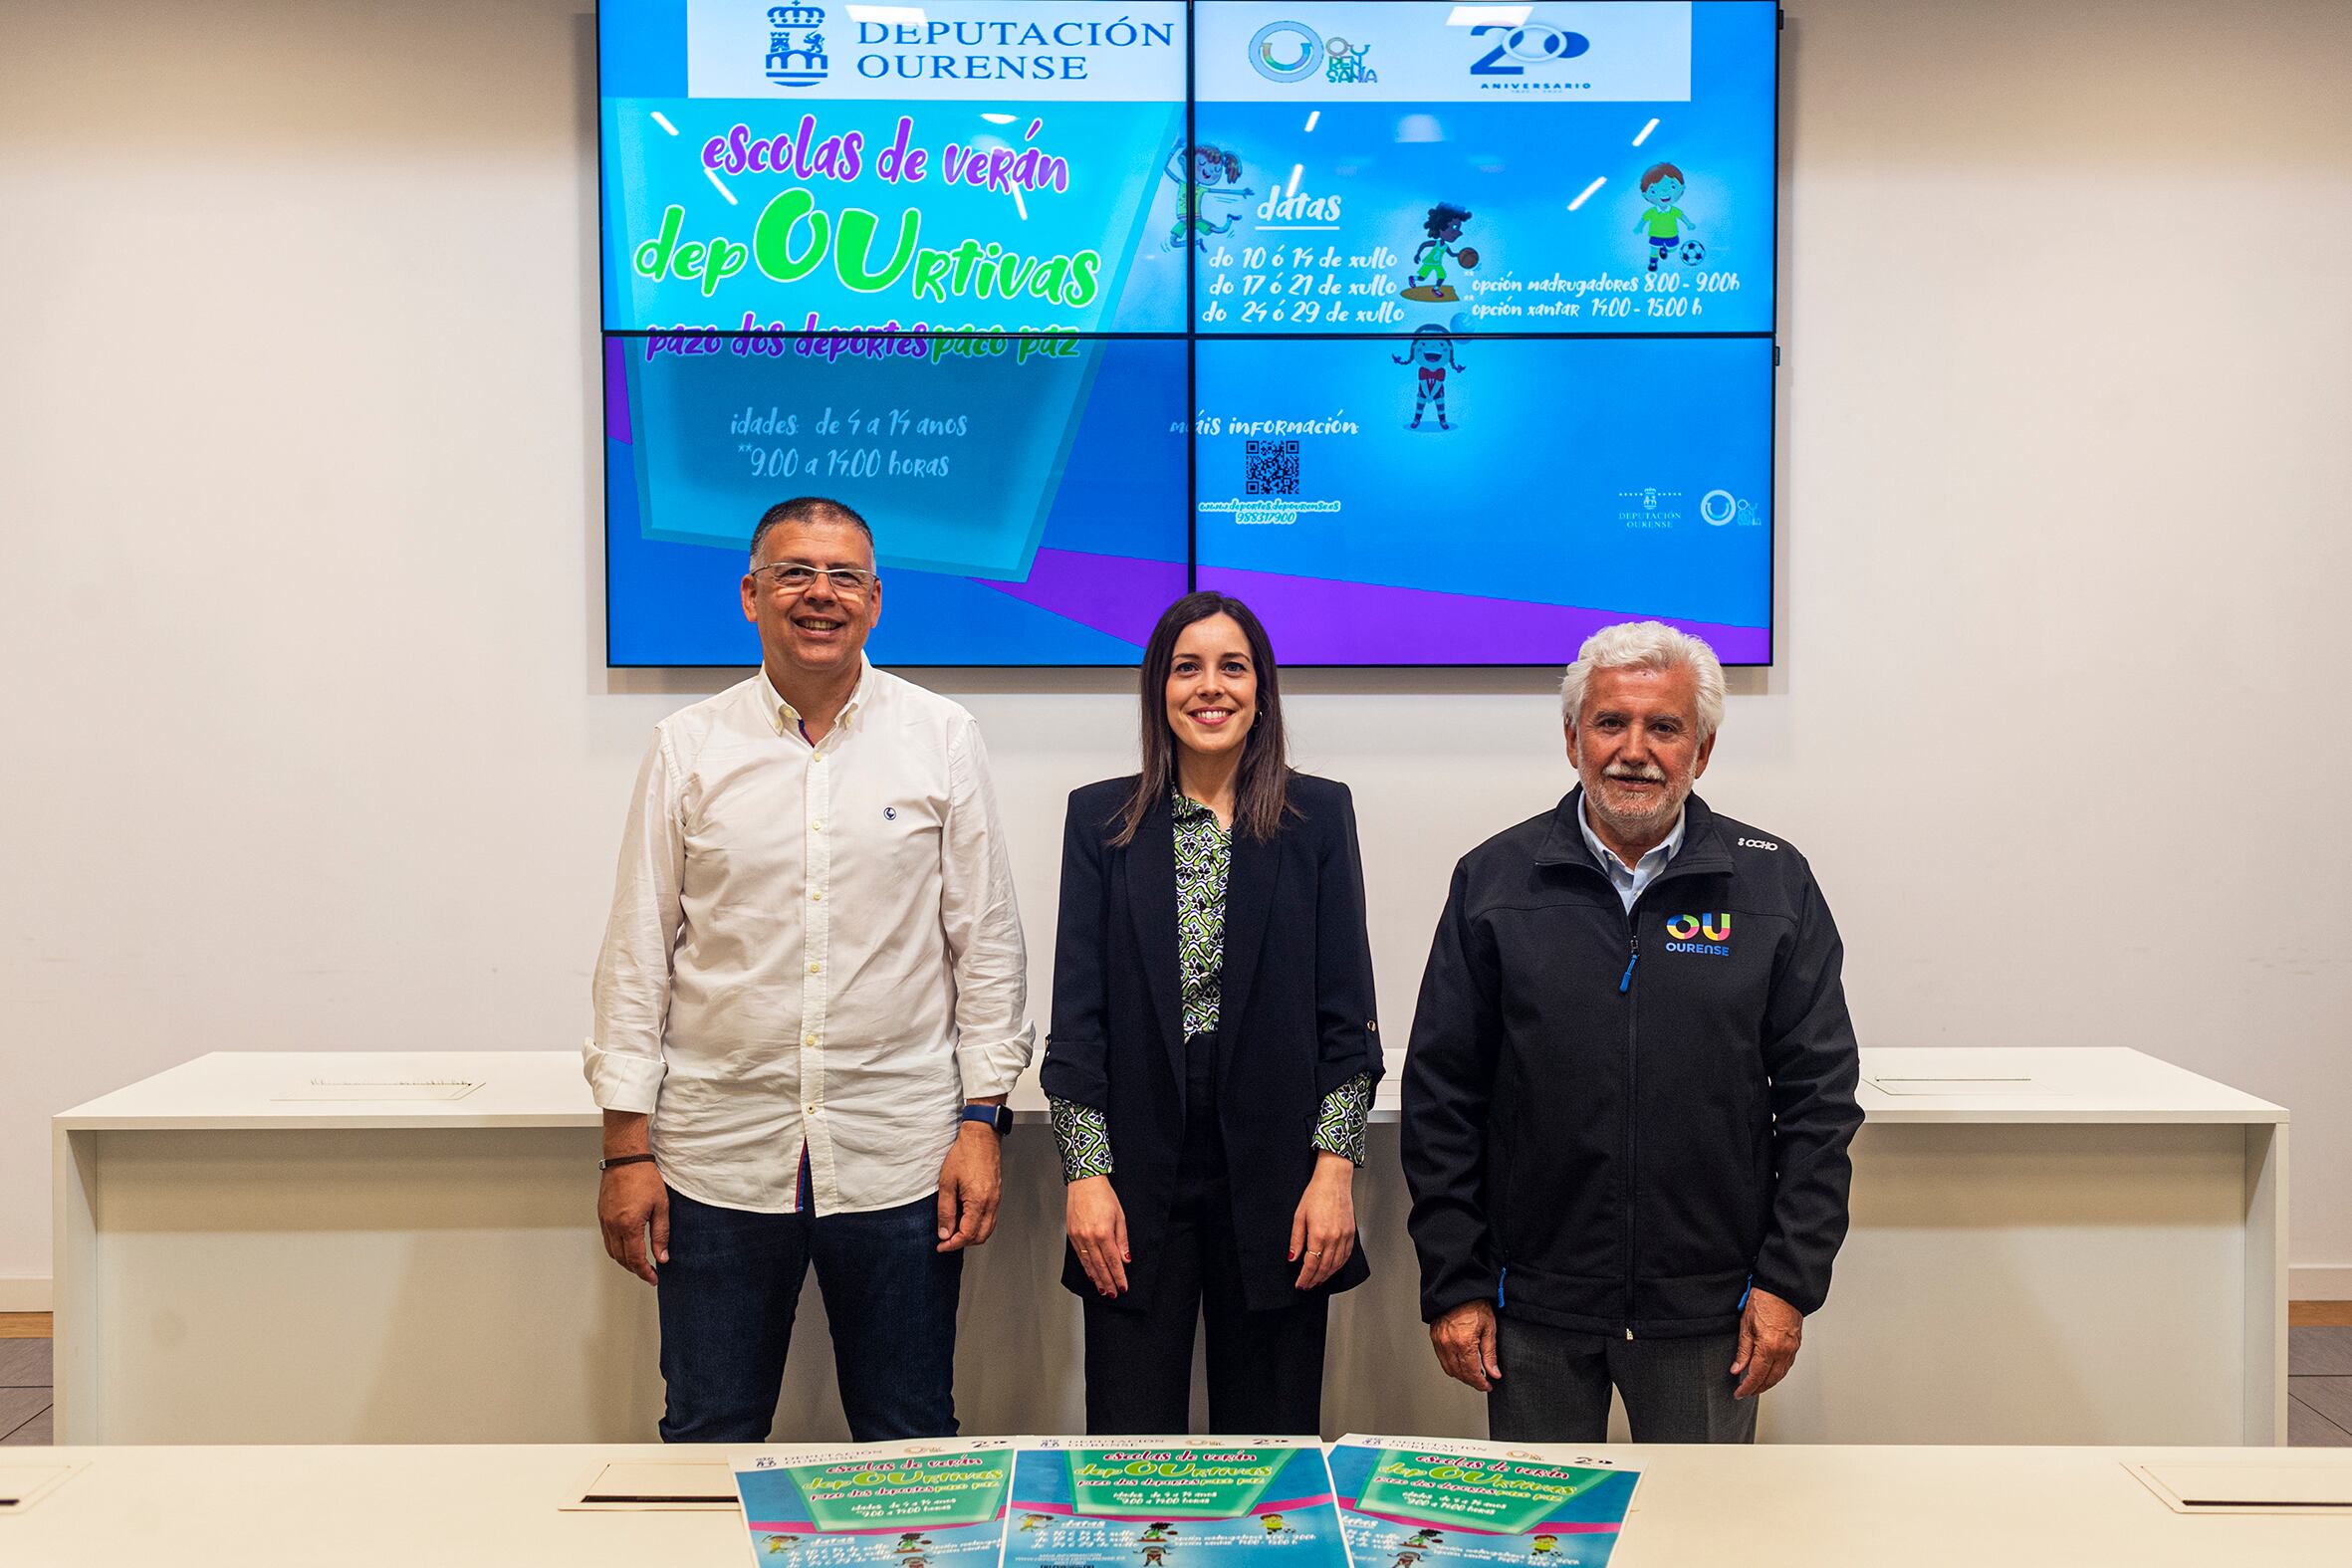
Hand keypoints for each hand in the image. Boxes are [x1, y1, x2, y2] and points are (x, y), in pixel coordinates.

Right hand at [597, 1161, 667, 1284]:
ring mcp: (605, 1220)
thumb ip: (661, 1234)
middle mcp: (613, 1226)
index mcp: (629, 1225)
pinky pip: (607, 1239)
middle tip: (649, 1273)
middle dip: (635, 1269)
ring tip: (640, 1263)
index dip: (645, 1273)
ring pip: (612, 1251)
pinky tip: (627, 1247)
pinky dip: (616, 1249)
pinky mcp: (602, 1214)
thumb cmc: (645, 1178)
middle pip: (622, 1259)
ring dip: (625, 1261)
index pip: (636, 1259)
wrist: (626, 1158)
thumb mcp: (661, 1206)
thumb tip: (662, 1257)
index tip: (654, 1279)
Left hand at [934, 1123, 1002, 1251]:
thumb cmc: (965, 1154)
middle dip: (963, 1242)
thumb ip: (945, 1211)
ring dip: (971, 1235)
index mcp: (978, 1201)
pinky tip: (965, 1218)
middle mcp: (991, 1203)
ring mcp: (996, 1199)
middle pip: (981, 1236)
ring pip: (987, 1229)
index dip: (953, 1244)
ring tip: (954, 1230)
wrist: (981, 1137)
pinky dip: (978, 1225)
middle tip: (946, 1240)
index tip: (942, 1245)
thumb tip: (944, 1232)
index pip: (967, 1234)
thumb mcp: (947, 1183)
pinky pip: (990, 1218)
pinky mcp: (996, 1195)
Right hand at [1065, 1175, 1129, 1296]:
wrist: (1085, 1183)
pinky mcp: (1071, 1235)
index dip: (1119, 1276)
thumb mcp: (1120, 1216)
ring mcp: (1079, 1237)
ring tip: (1103, 1290)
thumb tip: (1125, 1258)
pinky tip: (1091, 1275)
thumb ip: (1122, 1240)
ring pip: (1089, 1264)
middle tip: (1113, 1294)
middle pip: (1100, 1266)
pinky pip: (1080, 1257)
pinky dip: (1086, 1268)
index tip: (1123, 1287)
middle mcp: (1089, 1238)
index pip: (1113, 1261)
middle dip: (1108, 1282)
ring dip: (1096, 1279)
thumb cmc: (1103, 1196)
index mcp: (1104, 1233)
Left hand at [1288, 1152, 1355, 1289]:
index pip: (1311, 1264)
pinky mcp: (1351, 1234)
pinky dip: (1338, 1266)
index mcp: (1319, 1235)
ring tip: (1318, 1281)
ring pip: (1336, 1265)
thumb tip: (1292, 1257)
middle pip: (1324, 1268)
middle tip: (1307, 1286)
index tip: (1300, 1283)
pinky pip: (1346, 1256)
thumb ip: (1296, 1240)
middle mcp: (1334, 1238)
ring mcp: (1344, 1237)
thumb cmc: (1316, 1194)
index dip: (1304, 1277)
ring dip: (1326, 1276)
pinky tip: (1332, 1269)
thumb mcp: (1299, 1216)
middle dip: (1314, 1280)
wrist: (1334, 1180)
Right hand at [1430, 1299, 1500, 1391]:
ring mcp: (1439, 1342)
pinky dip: (1451, 1365)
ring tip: (1472, 1373)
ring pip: (1449, 1369)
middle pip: (1459, 1374)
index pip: (1471, 1373)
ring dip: (1461, 1375)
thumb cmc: (1474, 1304)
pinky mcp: (1434, 1338)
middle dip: (1472, 1381)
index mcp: (1463, 1343)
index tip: (1487, 1386)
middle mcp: (1448, 1345)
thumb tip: (1494, 1373)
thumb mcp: (1489, 1329)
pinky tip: (1460, 1363)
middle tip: (1482, 1381)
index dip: (1480, 1383)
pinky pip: (1442, 1359)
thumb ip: (1490, 1354)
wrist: (1458, 1289)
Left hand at [1729, 1286, 1802, 1398]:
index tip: (1739, 1393)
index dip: (1747, 1387)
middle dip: (1758, 1389)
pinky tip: (1770, 1373)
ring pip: (1781, 1374)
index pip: (1757, 1376)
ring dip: (1768, 1383)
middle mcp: (1783, 1351)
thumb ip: (1743, 1351)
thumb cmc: (1763, 1301)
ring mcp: (1792, 1348)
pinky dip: (1778, 1373)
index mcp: (1769, 1347)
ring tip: (1756, 1386)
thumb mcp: (1745, 1325)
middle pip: (1771, 1379)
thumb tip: (1737, 1369)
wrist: (1782, 1289)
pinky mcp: (1796, 1344)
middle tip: (1745, 1392)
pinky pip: (1787, 1365)